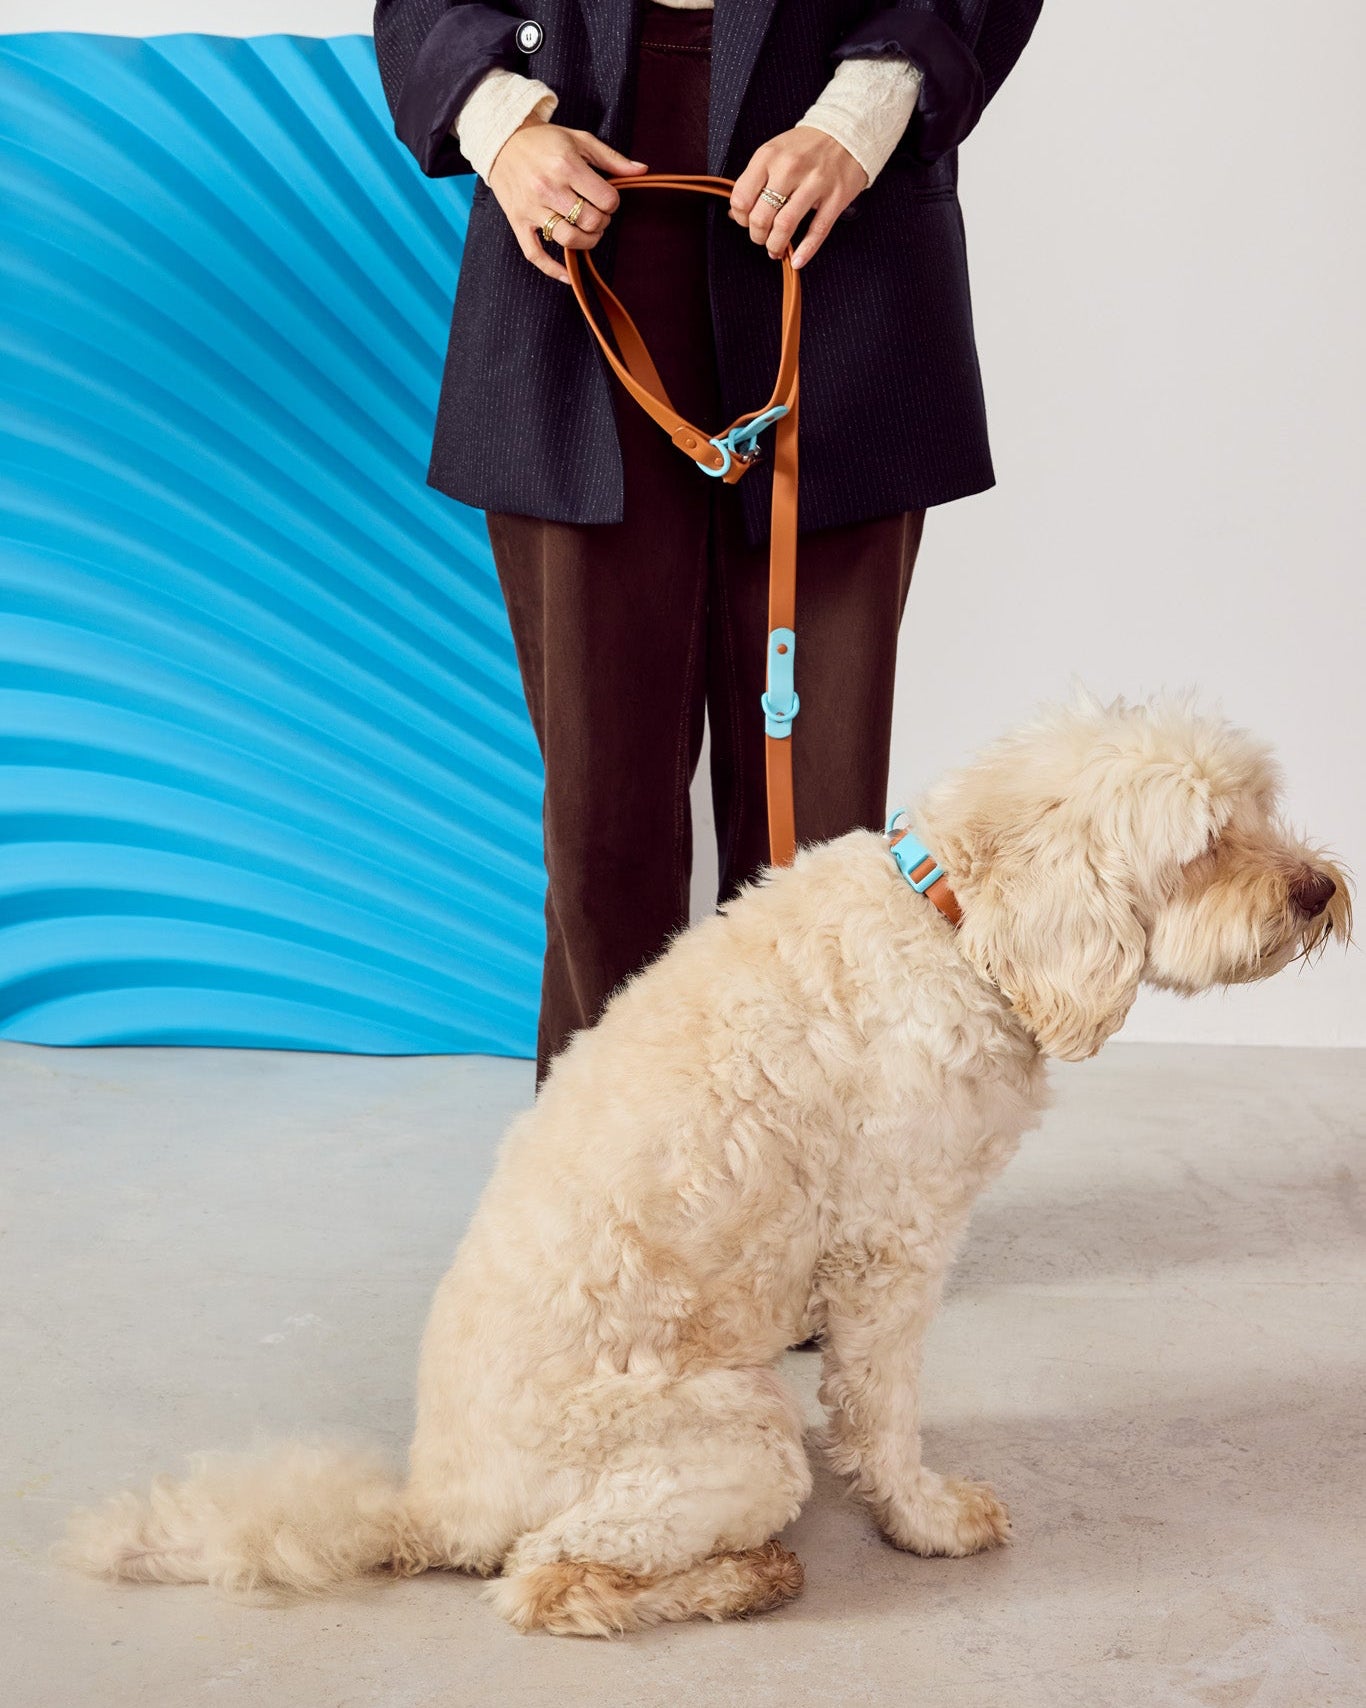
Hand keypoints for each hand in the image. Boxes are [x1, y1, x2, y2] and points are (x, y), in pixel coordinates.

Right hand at [487, 117, 649, 283]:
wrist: (503, 141)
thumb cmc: (546, 141)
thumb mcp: (580, 140)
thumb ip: (612, 158)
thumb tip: (642, 171)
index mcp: (566, 165)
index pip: (606, 199)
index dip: (613, 202)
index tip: (606, 198)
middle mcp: (548, 187)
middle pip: (590, 221)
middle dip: (602, 222)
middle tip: (598, 215)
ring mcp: (532, 207)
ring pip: (569, 240)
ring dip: (586, 242)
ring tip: (588, 231)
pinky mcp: (518, 221)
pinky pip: (535, 254)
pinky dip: (553, 270)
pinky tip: (568, 275)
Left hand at [728, 126, 867, 269]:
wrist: (847, 131)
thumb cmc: (806, 146)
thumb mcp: (774, 152)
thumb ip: (755, 180)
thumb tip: (735, 214)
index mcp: (768, 156)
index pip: (741, 199)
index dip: (740, 218)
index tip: (746, 223)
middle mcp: (790, 168)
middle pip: (761, 217)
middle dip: (758, 236)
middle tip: (762, 238)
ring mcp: (815, 182)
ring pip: (785, 226)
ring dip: (776, 245)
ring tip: (776, 249)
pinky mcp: (835, 197)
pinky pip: (817, 230)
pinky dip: (805, 251)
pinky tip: (797, 260)